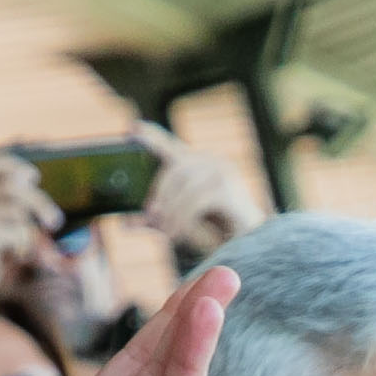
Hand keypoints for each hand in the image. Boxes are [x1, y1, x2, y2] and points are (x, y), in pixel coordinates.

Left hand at [134, 126, 265, 264]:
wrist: (249, 247)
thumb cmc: (216, 233)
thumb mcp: (179, 225)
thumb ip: (156, 221)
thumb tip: (126, 223)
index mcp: (198, 167)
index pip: (170, 147)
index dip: (151, 136)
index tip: (132, 128)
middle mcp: (211, 163)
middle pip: (174, 170)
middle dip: (159, 196)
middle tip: (152, 219)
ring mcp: (223, 173)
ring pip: (183, 186)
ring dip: (171, 212)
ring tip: (168, 234)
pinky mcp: (229, 189)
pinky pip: (196, 200)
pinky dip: (183, 219)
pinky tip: (178, 234)